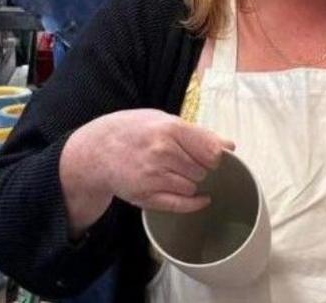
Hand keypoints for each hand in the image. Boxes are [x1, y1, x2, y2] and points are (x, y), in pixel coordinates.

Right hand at [60, 108, 234, 237]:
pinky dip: (193, 203)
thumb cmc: (132, 131)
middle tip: (185, 163)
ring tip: (175, 173)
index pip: (212, 151)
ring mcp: (153, 176)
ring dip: (190, 183)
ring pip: (192, 187)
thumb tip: (229, 145)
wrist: (96, 150)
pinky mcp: (145, 195)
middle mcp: (163, 152)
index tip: (210, 156)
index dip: (215, 156)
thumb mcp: (163, 120)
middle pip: (203, 171)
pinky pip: (180, 205)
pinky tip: (199, 198)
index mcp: (170, 129)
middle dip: (199, 168)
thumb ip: (198, 133)